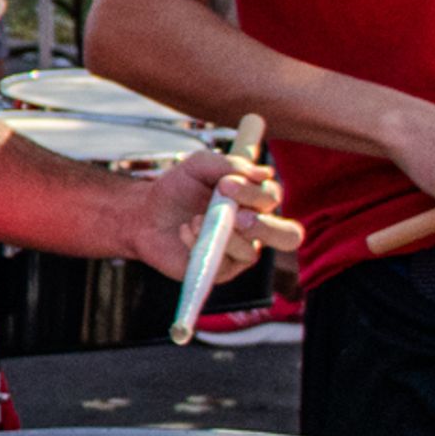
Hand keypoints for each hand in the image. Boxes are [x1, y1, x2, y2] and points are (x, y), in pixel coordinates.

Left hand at [137, 149, 301, 279]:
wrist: (145, 213)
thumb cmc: (177, 188)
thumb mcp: (199, 166)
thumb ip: (230, 164)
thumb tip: (264, 174)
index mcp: (255, 201)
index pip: (272, 197)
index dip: (254, 192)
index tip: (224, 184)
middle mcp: (255, 229)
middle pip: (289, 236)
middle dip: (266, 227)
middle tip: (239, 218)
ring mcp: (239, 252)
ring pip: (251, 253)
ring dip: (221, 235)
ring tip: (194, 219)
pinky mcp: (220, 271)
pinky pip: (223, 264)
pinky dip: (201, 243)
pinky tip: (185, 230)